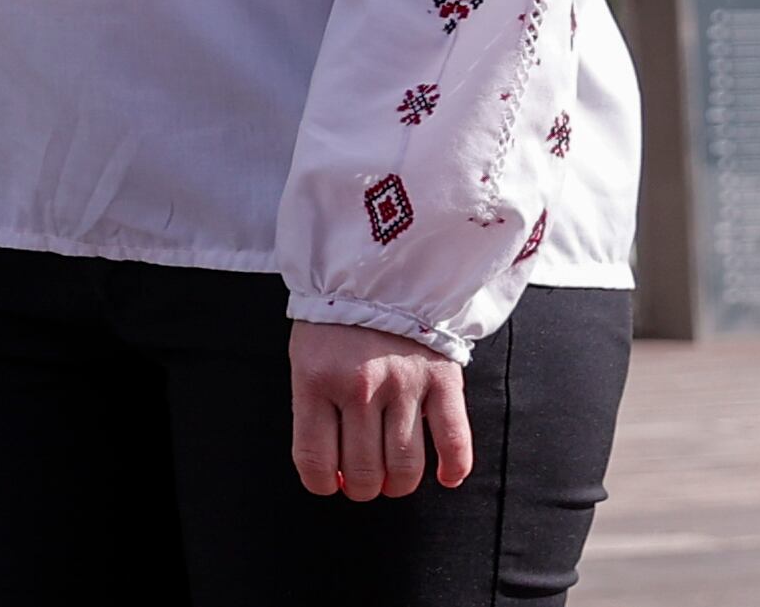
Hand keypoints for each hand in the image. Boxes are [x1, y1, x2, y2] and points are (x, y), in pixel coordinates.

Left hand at [289, 321, 471, 498]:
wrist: (377, 271)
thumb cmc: (335, 322)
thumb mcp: (305, 360)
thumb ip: (314, 411)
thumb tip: (332, 474)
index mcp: (316, 380)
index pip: (314, 459)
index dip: (321, 484)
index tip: (329, 483)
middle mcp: (360, 386)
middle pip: (364, 471)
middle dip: (362, 488)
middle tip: (363, 480)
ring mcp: (404, 384)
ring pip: (406, 466)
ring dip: (399, 484)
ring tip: (394, 477)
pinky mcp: (442, 379)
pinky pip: (454, 441)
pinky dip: (452, 469)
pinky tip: (444, 477)